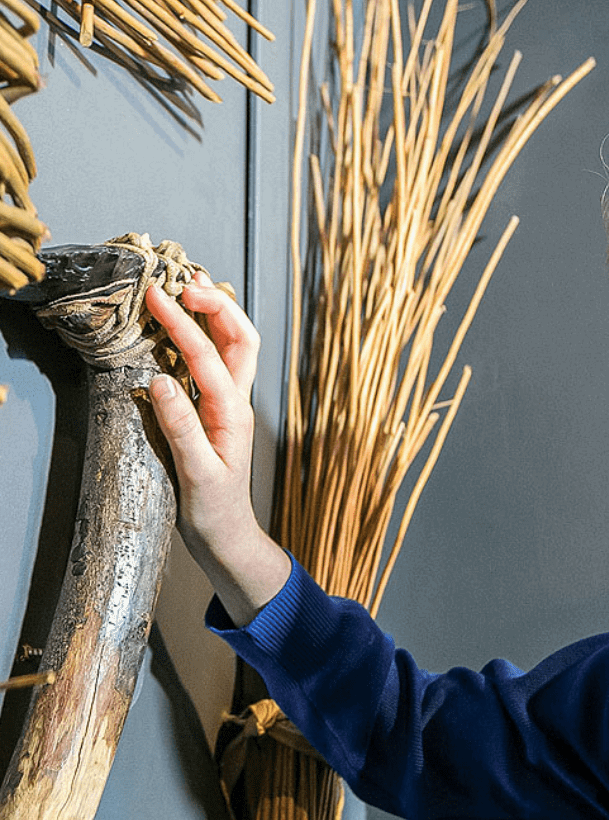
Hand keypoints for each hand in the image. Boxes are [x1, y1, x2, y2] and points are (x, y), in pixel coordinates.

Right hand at [146, 273, 289, 624]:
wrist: (228, 538)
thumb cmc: (215, 512)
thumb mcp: (196, 475)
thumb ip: (181, 428)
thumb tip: (159, 382)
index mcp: (232, 415)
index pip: (208, 357)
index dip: (183, 324)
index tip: (157, 297)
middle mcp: (236, 403)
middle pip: (240, 338)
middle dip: (215, 304)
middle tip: (183, 281)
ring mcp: (230, 406)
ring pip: (235, 347)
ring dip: (216, 314)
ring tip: (191, 286)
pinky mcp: (218, 412)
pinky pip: (218, 362)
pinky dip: (206, 336)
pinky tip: (187, 327)